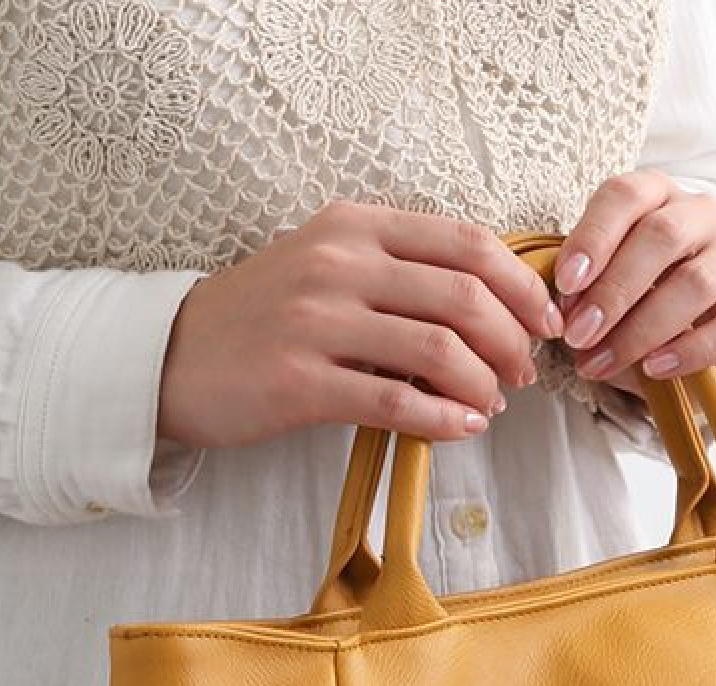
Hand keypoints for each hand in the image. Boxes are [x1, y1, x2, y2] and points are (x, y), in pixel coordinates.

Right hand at [157, 202, 565, 447]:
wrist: (172, 355)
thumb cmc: (268, 316)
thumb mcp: (331, 266)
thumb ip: (402, 272)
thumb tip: (494, 305)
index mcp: (356, 225)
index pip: (468, 244)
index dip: (522, 288)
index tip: (543, 323)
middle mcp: (338, 263)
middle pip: (465, 297)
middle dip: (512, 342)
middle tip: (521, 375)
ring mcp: (316, 322)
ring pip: (439, 351)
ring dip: (484, 386)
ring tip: (491, 405)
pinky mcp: (299, 382)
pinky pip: (396, 403)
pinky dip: (445, 421)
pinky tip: (463, 429)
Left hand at [552, 170, 715, 399]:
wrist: (691, 364)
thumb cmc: (640, 319)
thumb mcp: (604, 301)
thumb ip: (584, 296)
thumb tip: (561, 311)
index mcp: (659, 199)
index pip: (627, 195)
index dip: (594, 237)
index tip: (565, 285)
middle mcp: (704, 216)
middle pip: (663, 236)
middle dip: (614, 291)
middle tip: (579, 336)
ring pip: (698, 280)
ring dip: (644, 328)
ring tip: (606, 362)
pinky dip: (694, 349)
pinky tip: (658, 368)